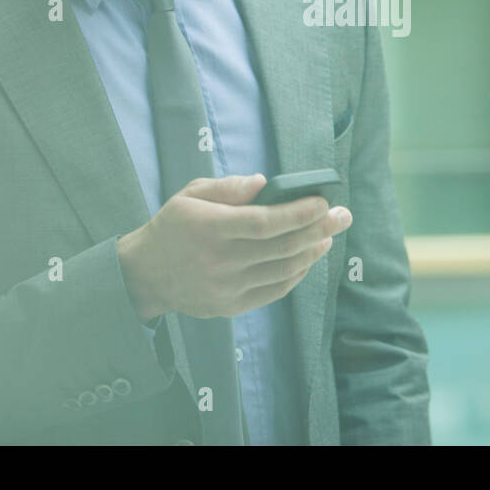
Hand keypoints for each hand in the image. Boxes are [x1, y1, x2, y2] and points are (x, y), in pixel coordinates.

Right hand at [117, 173, 351, 319]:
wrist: (146, 275)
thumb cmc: (173, 226)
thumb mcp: (191, 195)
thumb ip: (228, 188)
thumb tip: (265, 183)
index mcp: (210, 228)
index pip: (264, 222)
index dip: (298, 213)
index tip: (324, 202)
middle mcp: (220, 260)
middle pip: (281, 247)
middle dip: (319, 229)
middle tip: (344, 216)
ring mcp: (226, 287)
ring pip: (283, 270)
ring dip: (312, 252)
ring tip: (329, 235)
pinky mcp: (230, 306)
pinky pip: (274, 291)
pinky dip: (296, 274)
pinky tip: (308, 258)